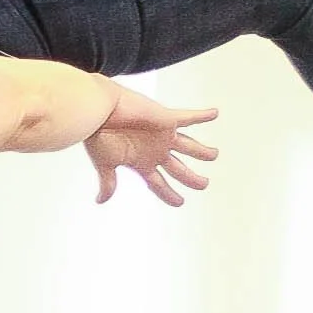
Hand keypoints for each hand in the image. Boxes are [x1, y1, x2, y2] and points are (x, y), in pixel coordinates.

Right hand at [85, 89, 218, 207]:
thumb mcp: (104, 163)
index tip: (179, 202)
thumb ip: (108, 182)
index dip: (169, 194)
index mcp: (141, 163)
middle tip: (204, 184)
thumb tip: (101, 201)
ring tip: (214, 155)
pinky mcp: (166, 118)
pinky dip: (202, 116)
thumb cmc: (98, 135)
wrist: (98, 110)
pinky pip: (189, 118)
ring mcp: (161, 135)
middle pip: (179, 169)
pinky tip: (215, 114)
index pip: (159, 184)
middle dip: (192, 178)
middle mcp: (154, 150)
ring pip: (188, 145)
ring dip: (202, 151)